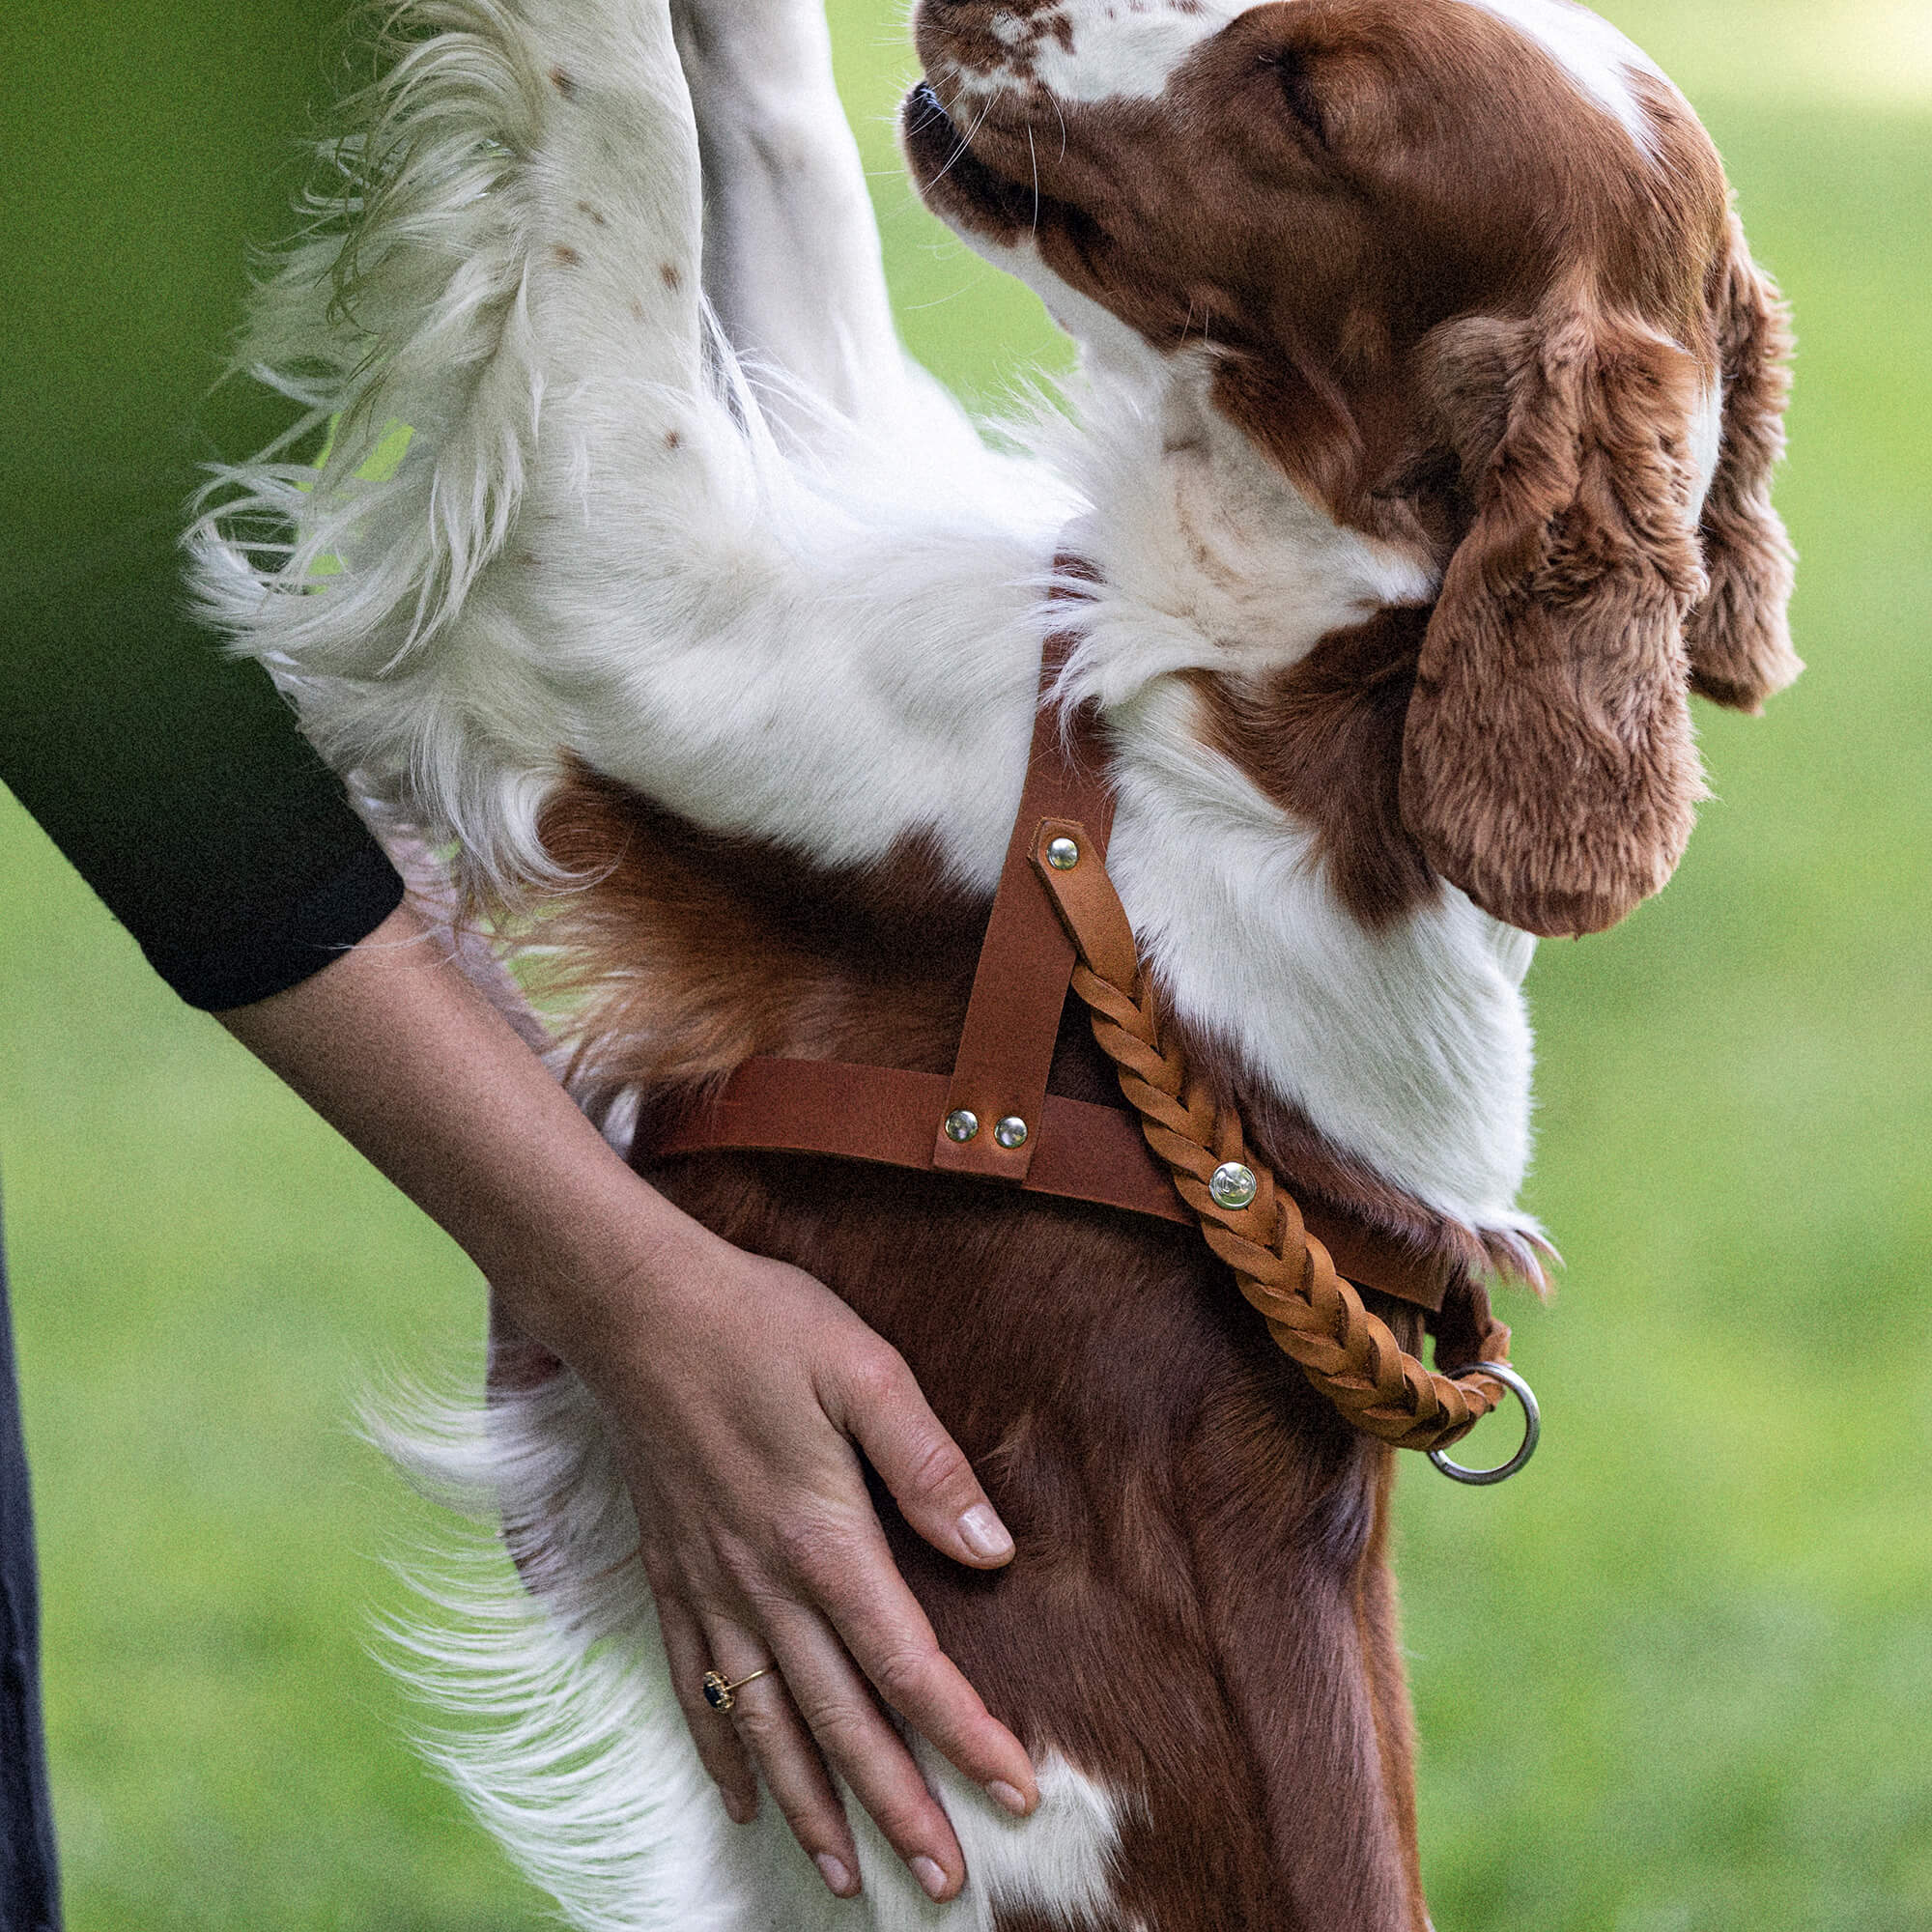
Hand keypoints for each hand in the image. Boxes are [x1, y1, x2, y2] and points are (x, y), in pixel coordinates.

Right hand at [549, 1225, 1036, 1903]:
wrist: (636, 1308)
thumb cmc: (760, 1325)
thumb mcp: (863, 1367)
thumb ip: (926, 1461)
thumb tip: (992, 1550)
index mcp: (822, 1537)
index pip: (908, 1666)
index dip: (967, 1736)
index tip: (1016, 1791)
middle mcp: (764, 1584)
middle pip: (841, 1723)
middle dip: (899, 1808)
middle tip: (945, 1883)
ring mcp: (710, 1589)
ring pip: (766, 1728)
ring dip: (811, 1809)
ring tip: (849, 1879)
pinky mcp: (672, 1578)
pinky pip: (696, 1690)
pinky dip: (722, 1756)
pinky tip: (742, 1803)